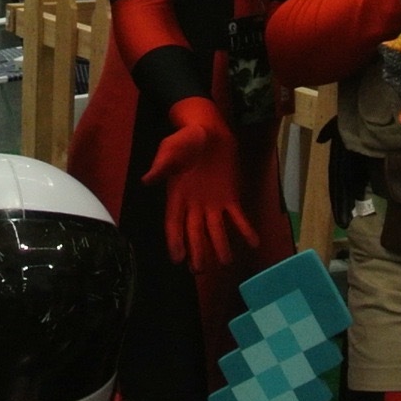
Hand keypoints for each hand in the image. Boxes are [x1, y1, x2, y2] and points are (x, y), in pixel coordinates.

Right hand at [143, 95, 255, 272]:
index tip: (177, 259)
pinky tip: (254, 243)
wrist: (208, 130)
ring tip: (225, 262)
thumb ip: (161, 165)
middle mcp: (194, 206)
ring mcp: (213, 204)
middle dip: (197, 252)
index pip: (174, 224)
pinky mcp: (230, 198)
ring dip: (220, 246)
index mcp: (176, 197)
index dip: (175, 242)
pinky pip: (238, 217)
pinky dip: (246, 230)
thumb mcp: (170, 148)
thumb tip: (146, 181)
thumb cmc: (186, 139)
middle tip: (199, 271)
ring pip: (216, 230)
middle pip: (194, 233)